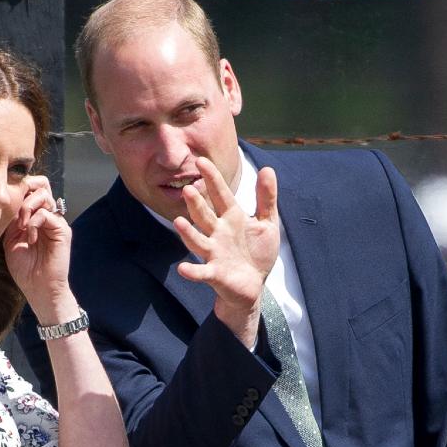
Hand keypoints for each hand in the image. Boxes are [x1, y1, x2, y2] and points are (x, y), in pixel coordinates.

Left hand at [3, 175, 77, 322]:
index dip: (20, 190)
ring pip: (44, 195)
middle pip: (41, 185)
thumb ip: (13, 220)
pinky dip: (35, 222)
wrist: (39, 288)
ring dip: (27, 207)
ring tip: (21, 225)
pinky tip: (30, 237)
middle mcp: (48, 216)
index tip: (6, 202)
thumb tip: (11, 202)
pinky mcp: (63, 231)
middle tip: (16, 211)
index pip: (32, 190)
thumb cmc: (25, 269)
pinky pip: (48, 214)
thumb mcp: (12, 239)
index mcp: (36, 217)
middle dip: (25, 191)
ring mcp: (56, 222)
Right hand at [172, 156, 279, 346]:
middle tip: (189, 189)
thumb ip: (266, 198)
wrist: (253, 285)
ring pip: (198, 240)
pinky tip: (183, 269)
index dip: (212, 179)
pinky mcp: (215, 274)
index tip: (202, 160)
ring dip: (188, 233)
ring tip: (179, 222)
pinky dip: (192, 271)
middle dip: (197, 204)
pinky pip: (202, 272)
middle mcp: (218, 233)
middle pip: (205, 215)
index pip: (220, 195)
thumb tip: (267, 168)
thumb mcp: (267, 223)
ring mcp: (214, 253)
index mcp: (232, 218)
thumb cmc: (257, 252)